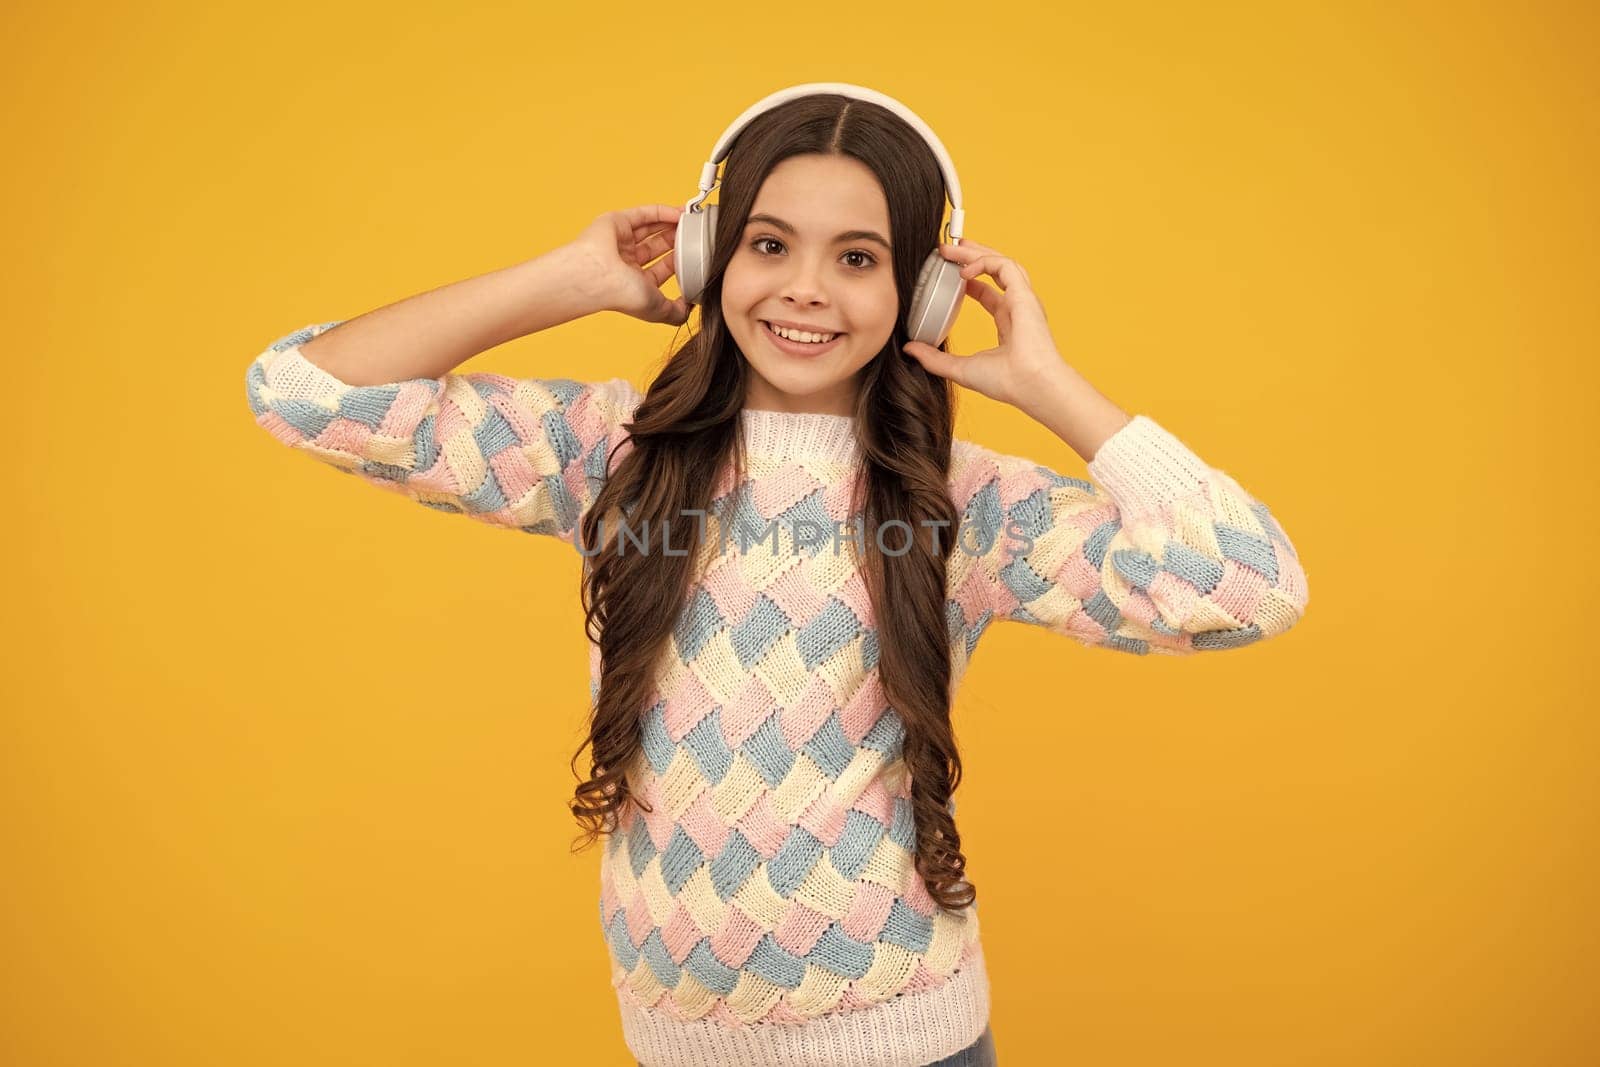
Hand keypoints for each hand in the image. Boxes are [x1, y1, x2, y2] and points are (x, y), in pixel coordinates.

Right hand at [566, 204, 689, 326]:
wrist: (599, 276)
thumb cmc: (622, 295)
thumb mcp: (658, 310)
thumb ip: (676, 312)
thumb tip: (690, 307)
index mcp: (634, 282)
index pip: (661, 271)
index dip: (679, 263)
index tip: (696, 256)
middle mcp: (626, 261)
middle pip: (657, 247)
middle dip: (677, 241)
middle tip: (695, 235)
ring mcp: (620, 241)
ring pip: (650, 228)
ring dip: (671, 224)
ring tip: (691, 221)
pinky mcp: (616, 222)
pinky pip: (643, 214)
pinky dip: (663, 212)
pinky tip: (680, 213)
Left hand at [901, 240, 1065, 407]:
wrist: (1030, 385)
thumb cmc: (1007, 382)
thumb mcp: (960, 368)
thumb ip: (934, 358)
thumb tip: (909, 349)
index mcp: (1008, 323)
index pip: (989, 292)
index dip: (969, 279)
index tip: (949, 272)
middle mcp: (1017, 307)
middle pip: (995, 271)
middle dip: (971, 256)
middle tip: (947, 249)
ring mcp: (1023, 299)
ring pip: (1001, 262)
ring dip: (976, 252)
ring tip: (952, 247)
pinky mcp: (1024, 294)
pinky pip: (1005, 266)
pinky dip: (984, 262)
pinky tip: (964, 270)